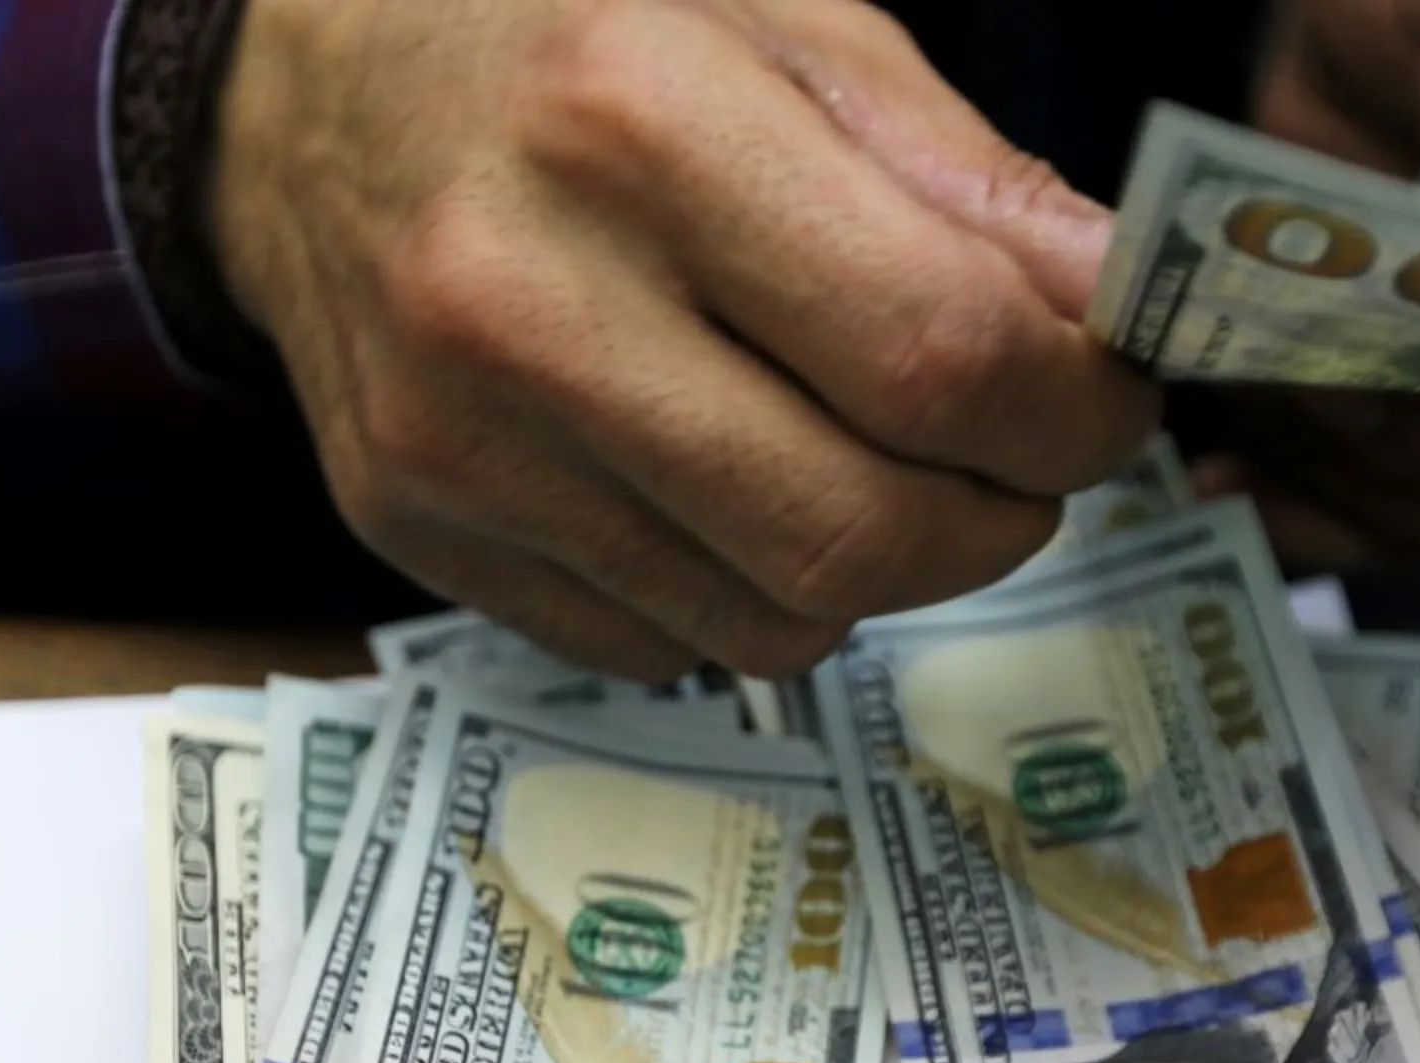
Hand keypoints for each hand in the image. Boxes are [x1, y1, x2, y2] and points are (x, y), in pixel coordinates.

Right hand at [208, 0, 1158, 677]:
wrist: (298, 88)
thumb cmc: (570, 31)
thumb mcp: (787, 27)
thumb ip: (970, 185)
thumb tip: (1120, 320)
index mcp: (638, 123)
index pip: (937, 356)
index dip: (1073, 413)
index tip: (1106, 400)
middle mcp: (523, 300)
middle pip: (862, 530)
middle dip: (997, 517)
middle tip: (1014, 454)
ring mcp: (456, 442)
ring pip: (777, 619)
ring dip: (875, 561)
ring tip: (852, 445)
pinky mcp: (417, 531)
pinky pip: (668, 644)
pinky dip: (744, 585)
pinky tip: (713, 473)